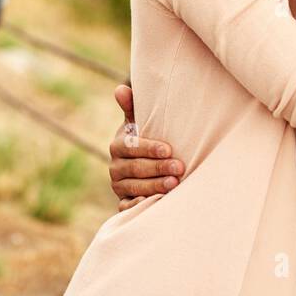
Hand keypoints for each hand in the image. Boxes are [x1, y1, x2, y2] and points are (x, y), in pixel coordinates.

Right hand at [108, 83, 182, 209]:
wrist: (145, 168)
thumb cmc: (147, 141)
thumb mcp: (140, 124)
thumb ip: (132, 108)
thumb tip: (120, 88)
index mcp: (118, 146)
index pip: (131, 147)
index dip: (149, 148)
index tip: (168, 149)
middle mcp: (115, 167)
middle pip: (135, 168)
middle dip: (158, 168)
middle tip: (179, 168)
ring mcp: (119, 186)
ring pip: (134, 188)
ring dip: (155, 186)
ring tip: (174, 184)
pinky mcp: (123, 203)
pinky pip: (127, 207)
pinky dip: (139, 206)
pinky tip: (156, 203)